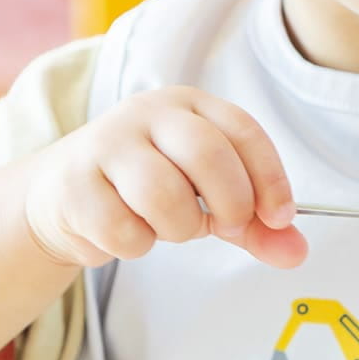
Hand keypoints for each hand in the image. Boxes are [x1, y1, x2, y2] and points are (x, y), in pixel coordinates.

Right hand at [22, 87, 305, 268]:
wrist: (62, 196)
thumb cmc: (147, 190)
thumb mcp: (206, 199)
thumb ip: (252, 224)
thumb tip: (297, 254)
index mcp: (188, 105)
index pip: (243, 131)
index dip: (270, 177)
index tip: (281, 218)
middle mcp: (146, 113)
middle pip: (207, 153)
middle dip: (230, 202)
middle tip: (228, 227)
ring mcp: (105, 144)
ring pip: (164, 194)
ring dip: (179, 228)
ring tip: (168, 226)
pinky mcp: (73, 184)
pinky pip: (124, 229)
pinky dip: (136, 244)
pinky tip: (127, 231)